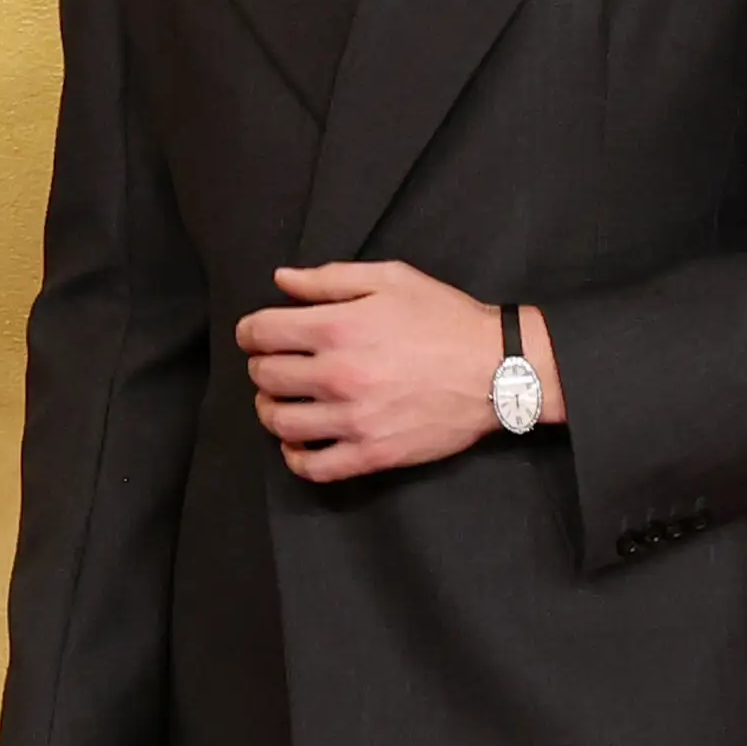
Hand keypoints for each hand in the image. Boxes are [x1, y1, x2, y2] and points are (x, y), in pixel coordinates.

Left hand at [238, 261, 551, 482]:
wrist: (497, 369)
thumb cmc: (446, 318)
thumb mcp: (390, 278)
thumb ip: (329, 279)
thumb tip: (281, 280)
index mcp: (337, 328)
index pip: (262, 333)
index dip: (249, 332)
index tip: (255, 335)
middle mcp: (337, 375)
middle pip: (264, 377)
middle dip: (262, 367)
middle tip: (275, 365)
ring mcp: (353, 419)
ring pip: (279, 423)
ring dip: (272, 410)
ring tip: (284, 402)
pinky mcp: (371, 453)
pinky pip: (313, 467)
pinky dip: (295, 457)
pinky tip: (300, 443)